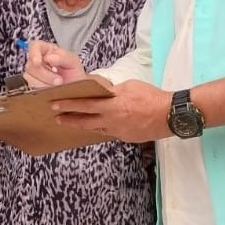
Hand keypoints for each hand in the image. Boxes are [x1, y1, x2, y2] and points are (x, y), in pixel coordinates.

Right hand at [24, 40, 86, 86]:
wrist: (77, 92)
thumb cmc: (75, 75)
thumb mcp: (74, 63)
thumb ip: (63, 56)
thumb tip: (48, 57)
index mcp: (47, 51)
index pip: (35, 46)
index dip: (34, 53)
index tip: (37, 62)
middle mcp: (37, 62)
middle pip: (31, 66)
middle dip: (45, 75)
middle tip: (59, 81)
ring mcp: (33, 76)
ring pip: (30, 80)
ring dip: (44, 85)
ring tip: (57, 88)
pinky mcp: (32, 89)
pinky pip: (32, 90)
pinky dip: (42, 92)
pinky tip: (50, 92)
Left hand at [52, 79, 172, 142]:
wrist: (169, 115)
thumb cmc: (151, 97)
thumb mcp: (130, 86)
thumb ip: (113, 90)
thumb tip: (104, 92)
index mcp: (112, 106)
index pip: (84, 106)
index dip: (68, 106)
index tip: (55, 105)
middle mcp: (112, 121)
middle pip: (85, 122)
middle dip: (69, 120)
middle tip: (57, 118)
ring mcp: (119, 132)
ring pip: (96, 129)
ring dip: (84, 126)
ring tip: (74, 123)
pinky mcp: (126, 138)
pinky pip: (110, 132)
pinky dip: (103, 128)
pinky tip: (99, 126)